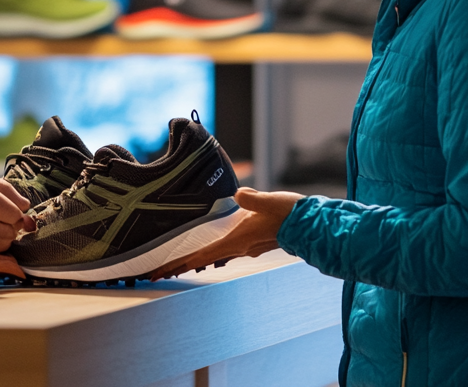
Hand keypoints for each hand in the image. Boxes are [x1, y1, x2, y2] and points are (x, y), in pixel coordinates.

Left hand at [152, 188, 303, 278]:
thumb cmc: (291, 214)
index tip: (159, 273)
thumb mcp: (270, 202)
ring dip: (192, 261)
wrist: (312, 224)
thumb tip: (240, 195)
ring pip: (211, 257)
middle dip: (178, 266)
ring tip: (173, 264)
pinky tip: (204, 251)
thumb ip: (252, 199)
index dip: (179, 264)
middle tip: (155, 273)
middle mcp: (239, 247)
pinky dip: (208, 254)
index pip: (202, 256)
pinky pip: (223, 250)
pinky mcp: (251, 241)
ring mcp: (245, 246)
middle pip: (201, 260)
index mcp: (237, 240)